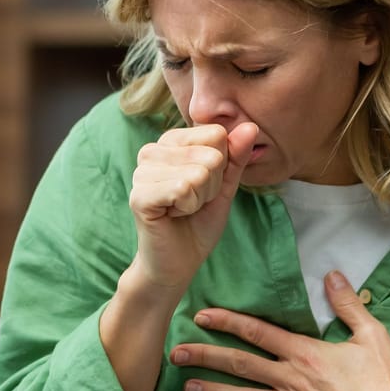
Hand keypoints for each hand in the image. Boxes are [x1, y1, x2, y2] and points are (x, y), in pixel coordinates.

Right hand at [127, 121, 259, 292]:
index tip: (204, 187)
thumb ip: (236, 157)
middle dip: (211, 186)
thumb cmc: (198, 222)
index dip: (220, 167)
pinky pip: (182, 189)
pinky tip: (173, 215)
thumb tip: (250, 127)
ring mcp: (141, 172)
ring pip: (198, 173)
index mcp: (171, 142)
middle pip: (211, 155)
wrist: (178, 263)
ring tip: (183, 209)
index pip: (216, 134)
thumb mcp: (225, 186)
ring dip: (199, 199)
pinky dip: (187, 207)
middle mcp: (152, 151)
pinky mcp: (139, 195)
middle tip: (193, 203)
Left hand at [170, 271, 389, 390]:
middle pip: (241, 365)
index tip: (201, 316)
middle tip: (176, 353)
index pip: (258, 333)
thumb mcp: (370, 333)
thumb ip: (347, 303)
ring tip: (187, 390)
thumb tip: (333, 275)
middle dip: (206, 357)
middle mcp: (292, 379)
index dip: (227, 322)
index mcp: (305, 353)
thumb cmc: (386, 378)